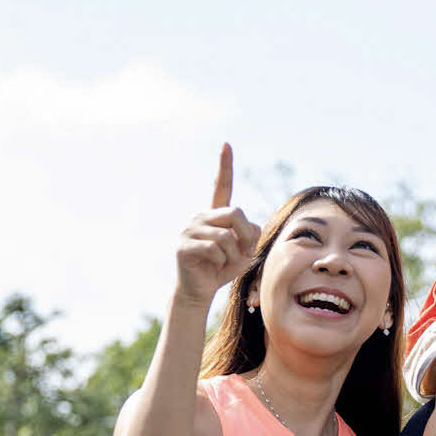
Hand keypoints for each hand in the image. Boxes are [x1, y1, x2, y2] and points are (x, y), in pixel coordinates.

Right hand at [175, 143, 262, 303]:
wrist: (200, 291)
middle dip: (247, 236)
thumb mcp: (244, 250)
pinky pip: (215, 250)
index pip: (221, 187)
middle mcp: (200, 216)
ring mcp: (189, 229)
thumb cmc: (223, 269)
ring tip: (224, 263)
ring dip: (233, 255)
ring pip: (227, 237)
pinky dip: (221, 262)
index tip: (226, 144)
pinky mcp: (184, 245)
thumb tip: (251, 227)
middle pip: (236, 213)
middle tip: (243, 252)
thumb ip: (250, 234)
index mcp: (215, 214)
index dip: (225, 166)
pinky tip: (212, 267)